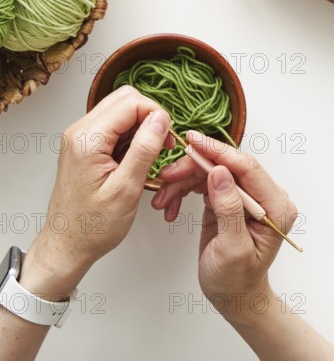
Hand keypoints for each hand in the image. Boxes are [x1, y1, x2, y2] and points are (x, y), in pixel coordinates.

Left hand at [19, 86, 172, 298]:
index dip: (156, 115)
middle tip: (162, 145)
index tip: (168, 140)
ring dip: (140, 126)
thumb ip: (144, 149)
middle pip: (124, 98)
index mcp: (87, 140)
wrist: (67, 244)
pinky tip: (135, 158)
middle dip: (149, 116)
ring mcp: (80, 136)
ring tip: (150, 155)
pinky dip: (130, 135)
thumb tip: (161, 118)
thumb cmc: (92, 226)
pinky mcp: (84, 144)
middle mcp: (79, 131)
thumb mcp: (126, 190)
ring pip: (119, 109)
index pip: (130, 103)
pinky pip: (112, 125)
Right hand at [152, 131, 297, 322]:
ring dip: (182, 182)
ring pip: (208, 172)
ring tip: (162, 199)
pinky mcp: (224, 198)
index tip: (192, 140)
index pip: (246, 166)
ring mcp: (241, 196)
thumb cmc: (237, 280)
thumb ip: (229, 209)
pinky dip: (182, 191)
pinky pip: (201, 183)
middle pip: (223, 166)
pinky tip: (170, 205)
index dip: (217, 151)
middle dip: (192, 168)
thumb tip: (220, 172)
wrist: (232, 295)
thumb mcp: (233, 248)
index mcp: (274, 205)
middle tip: (166, 176)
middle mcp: (260, 196)